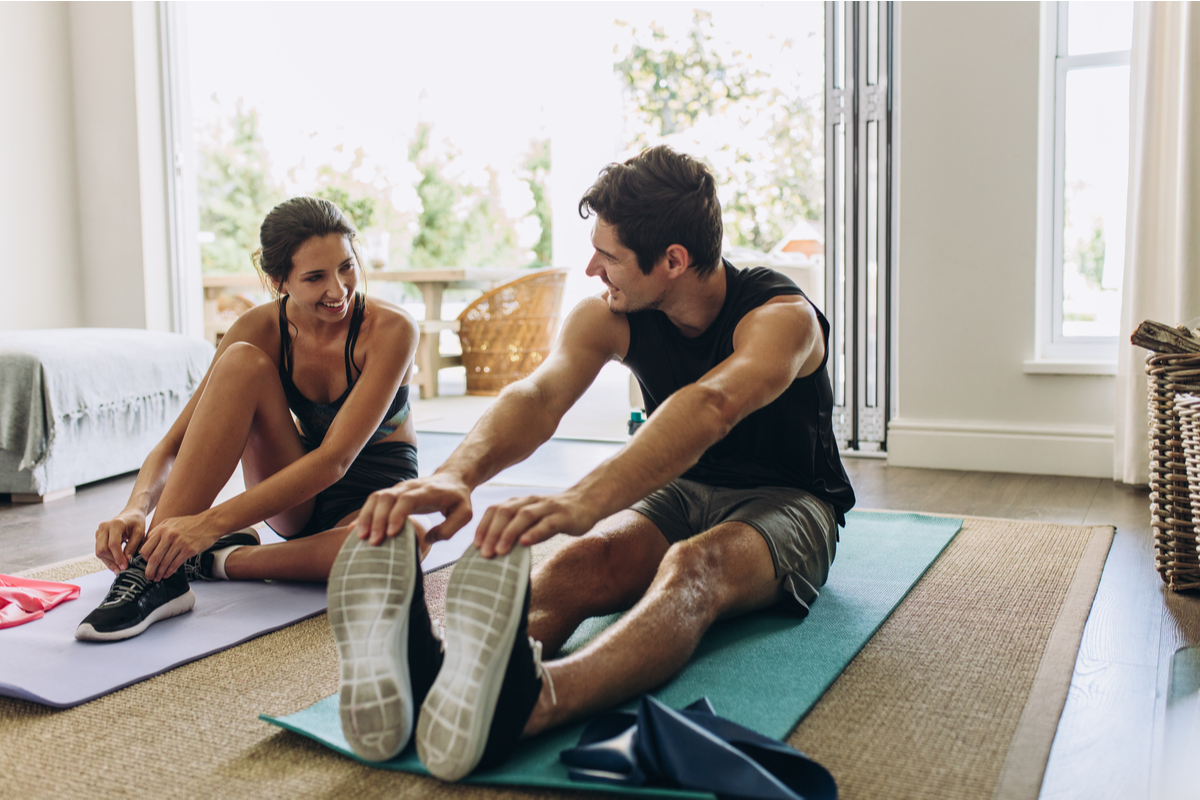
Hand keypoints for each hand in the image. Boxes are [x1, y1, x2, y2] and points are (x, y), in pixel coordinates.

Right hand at [95, 510, 147, 572]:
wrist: (131, 514)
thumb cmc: (137, 522)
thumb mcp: (140, 533)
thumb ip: (133, 546)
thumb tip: (126, 560)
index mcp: (115, 524)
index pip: (113, 544)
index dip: (118, 557)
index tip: (125, 566)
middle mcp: (104, 527)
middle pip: (102, 549)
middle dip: (112, 561)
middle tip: (123, 568)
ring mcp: (99, 531)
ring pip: (99, 552)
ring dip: (109, 562)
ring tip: (119, 569)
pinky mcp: (98, 537)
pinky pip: (99, 551)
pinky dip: (107, 559)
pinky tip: (116, 564)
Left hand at [139, 514, 220, 580]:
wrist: (210, 523)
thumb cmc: (190, 524)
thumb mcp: (171, 522)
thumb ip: (158, 532)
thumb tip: (147, 546)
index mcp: (162, 528)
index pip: (146, 548)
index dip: (144, 559)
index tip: (146, 564)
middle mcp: (169, 535)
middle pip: (153, 558)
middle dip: (149, 570)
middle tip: (148, 576)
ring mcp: (179, 543)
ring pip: (164, 563)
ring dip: (159, 573)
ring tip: (157, 578)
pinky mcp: (189, 550)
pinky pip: (175, 564)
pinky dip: (169, 572)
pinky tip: (167, 574)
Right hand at [356, 472, 473, 546]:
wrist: (452, 479)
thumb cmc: (458, 499)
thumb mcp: (464, 514)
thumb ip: (450, 528)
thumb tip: (426, 539)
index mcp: (426, 492)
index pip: (407, 500)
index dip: (397, 515)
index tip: (392, 533)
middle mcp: (409, 488)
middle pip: (386, 498)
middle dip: (377, 519)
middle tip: (373, 541)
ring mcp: (398, 489)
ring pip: (376, 498)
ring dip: (366, 517)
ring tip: (360, 537)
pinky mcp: (392, 495)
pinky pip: (373, 502)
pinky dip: (363, 515)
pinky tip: (354, 530)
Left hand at [474, 489, 599, 557]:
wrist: (587, 502)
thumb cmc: (555, 516)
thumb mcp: (533, 520)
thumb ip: (517, 529)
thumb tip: (495, 551)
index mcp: (521, 502)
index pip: (496, 510)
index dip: (484, 526)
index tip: (476, 545)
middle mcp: (531, 502)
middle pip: (506, 512)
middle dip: (492, 533)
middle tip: (485, 553)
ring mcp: (548, 507)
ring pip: (524, 516)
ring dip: (509, 533)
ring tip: (500, 551)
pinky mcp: (564, 516)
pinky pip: (547, 523)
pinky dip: (535, 532)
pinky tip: (526, 543)